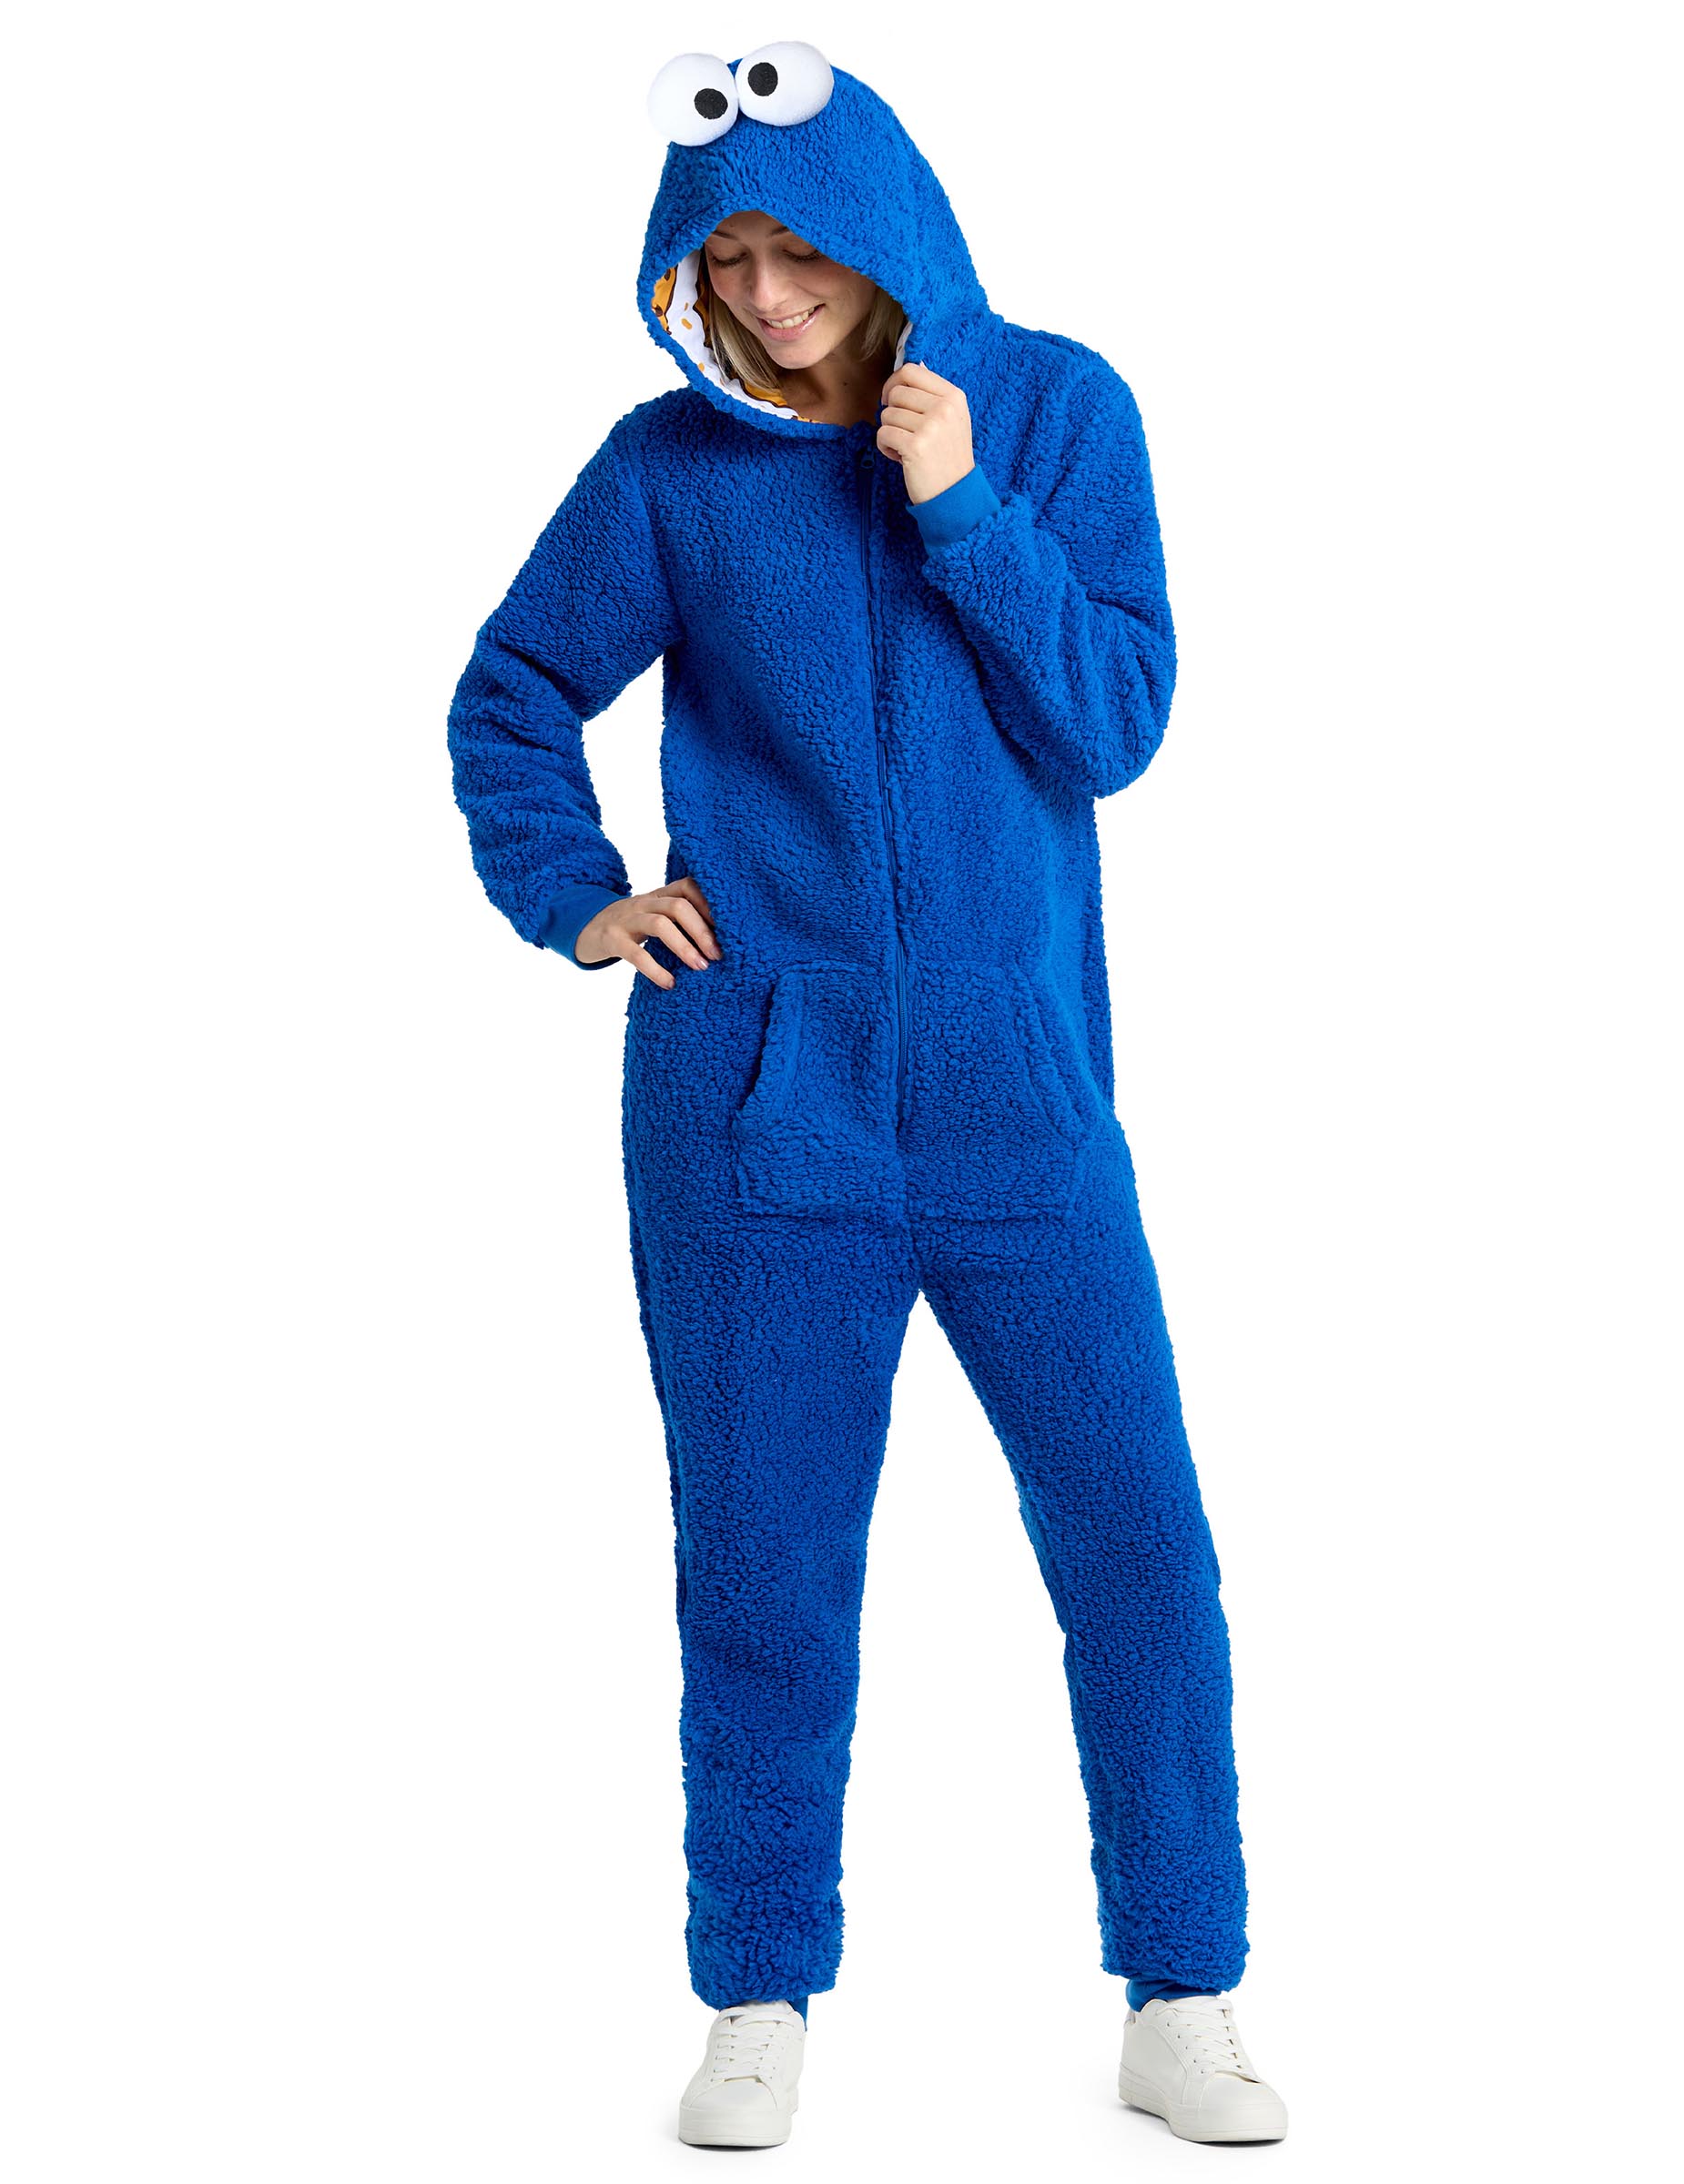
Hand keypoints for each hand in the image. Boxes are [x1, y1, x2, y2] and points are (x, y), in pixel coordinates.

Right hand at [575, 874, 721, 988]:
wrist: (585, 928)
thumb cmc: (631, 926)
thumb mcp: (655, 915)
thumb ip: (679, 920)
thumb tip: (719, 941)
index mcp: (658, 895)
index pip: (688, 887)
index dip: (710, 904)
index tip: (728, 928)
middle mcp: (644, 902)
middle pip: (679, 906)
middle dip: (702, 931)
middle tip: (718, 955)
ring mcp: (626, 919)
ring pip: (660, 924)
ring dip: (685, 947)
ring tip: (701, 967)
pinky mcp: (611, 939)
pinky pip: (635, 954)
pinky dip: (655, 970)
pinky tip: (670, 983)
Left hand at [876, 361, 974, 505]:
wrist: (955, 494)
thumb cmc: (948, 456)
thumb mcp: (952, 419)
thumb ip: (932, 394)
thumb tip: (912, 367)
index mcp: (953, 396)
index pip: (911, 371)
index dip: (894, 383)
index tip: (891, 400)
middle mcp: (944, 408)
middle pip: (896, 393)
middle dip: (892, 412)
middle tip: (904, 432)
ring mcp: (931, 427)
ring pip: (887, 414)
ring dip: (889, 433)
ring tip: (905, 447)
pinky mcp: (916, 446)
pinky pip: (882, 434)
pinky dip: (885, 447)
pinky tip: (900, 457)